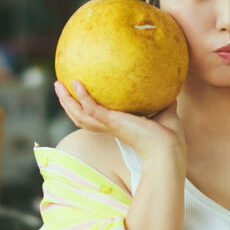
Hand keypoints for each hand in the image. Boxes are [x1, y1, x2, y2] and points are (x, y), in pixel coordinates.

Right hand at [54, 80, 185, 165]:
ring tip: (57, 85)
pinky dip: (83, 97)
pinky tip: (77, 84)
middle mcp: (109, 126)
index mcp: (118, 125)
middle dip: (67, 102)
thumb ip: (163, 97)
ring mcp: (109, 125)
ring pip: (78, 115)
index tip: (78, 93)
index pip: (95, 116)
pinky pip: (91, 109)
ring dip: (66, 100)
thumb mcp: (164, 111)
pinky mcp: (112, 123)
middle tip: (58, 86)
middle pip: (79, 116)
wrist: (168, 147)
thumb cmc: (168, 135)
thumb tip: (171, 82)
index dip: (84, 106)